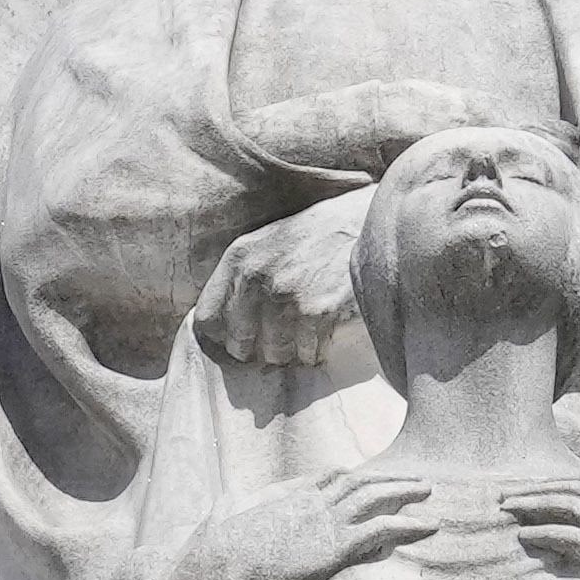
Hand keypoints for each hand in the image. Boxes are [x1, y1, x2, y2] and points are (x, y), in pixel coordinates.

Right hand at [194, 466, 443, 579]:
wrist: (222, 562)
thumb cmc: (218, 545)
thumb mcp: (225, 512)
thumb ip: (235, 504)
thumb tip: (226, 500)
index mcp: (290, 493)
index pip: (330, 476)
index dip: (354, 475)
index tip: (371, 476)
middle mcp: (312, 500)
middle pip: (359, 480)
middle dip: (388, 476)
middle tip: (412, 478)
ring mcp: (326, 520)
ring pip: (376, 497)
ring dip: (405, 491)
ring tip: (429, 491)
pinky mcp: (335, 545)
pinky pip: (382, 529)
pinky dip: (409, 524)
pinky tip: (429, 526)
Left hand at [197, 200, 373, 374]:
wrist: (373, 224)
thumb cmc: (319, 238)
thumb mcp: (269, 244)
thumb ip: (242, 280)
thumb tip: (221, 332)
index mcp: (239, 258)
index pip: (206, 319)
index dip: (223, 336)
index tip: (241, 340)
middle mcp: (257, 277)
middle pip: (240, 345)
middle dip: (259, 349)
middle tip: (282, 338)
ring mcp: (287, 295)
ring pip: (275, 355)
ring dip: (292, 351)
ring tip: (308, 330)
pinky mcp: (317, 311)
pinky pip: (308, 355)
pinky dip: (318, 351)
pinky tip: (327, 330)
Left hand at [494, 469, 579, 579]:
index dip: (562, 481)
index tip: (540, 484)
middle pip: (570, 486)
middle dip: (535, 487)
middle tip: (507, 492)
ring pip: (563, 505)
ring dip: (531, 504)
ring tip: (505, 508)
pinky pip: (568, 535)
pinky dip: (543, 532)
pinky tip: (525, 535)